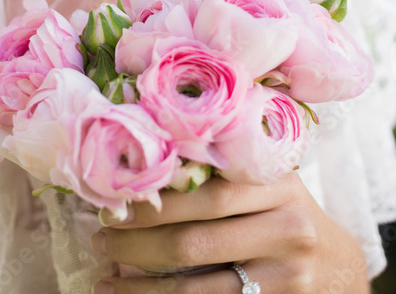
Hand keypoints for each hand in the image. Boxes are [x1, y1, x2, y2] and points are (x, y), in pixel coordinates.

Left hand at [90, 172, 369, 292]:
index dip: (155, 200)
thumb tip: (142, 156)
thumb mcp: (266, 179)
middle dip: (138, 241)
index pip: (206, 192)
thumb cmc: (283, 211)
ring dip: (142, 284)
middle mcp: (288, 227)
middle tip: (99, 235)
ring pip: (198, 287)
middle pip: (196, 240)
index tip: (114, 199)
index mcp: (276, 182)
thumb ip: (221, 167)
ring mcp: (286, 276)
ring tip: (106, 275)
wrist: (337, 267)